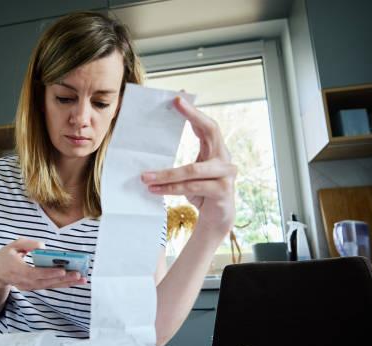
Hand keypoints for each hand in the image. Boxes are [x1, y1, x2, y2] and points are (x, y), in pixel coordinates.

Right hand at [0, 238, 86, 290]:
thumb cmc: (5, 257)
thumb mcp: (13, 246)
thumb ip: (27, 244)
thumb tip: (43, 246)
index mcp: (17, 270)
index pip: (35, 274)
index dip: (49, 273)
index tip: (62, 271)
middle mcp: (24, 282)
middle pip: (46, 282)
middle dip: (64, 279)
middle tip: (79, 276)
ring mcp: (29, 287)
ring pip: (50, 286)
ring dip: (67, 283)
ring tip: (82, 280)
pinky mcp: (34, 287)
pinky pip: (49, 286)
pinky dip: (62, 284)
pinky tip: (73, 281)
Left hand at [141, 96, 235, 236]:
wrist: (217, 220)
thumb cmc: (201, 192)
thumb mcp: (190, 173)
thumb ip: (182, 159)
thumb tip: (154, 146)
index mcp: (216, 151)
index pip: (208, 126)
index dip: (195, 112)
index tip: (178, 99)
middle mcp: (225, 159)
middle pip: (211, 133)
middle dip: (192, 117)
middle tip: (173, 106)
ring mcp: (226, 175)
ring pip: (192, 170)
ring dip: (165, 174)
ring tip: (145, 177)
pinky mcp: (222, 192)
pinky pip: (191, 187)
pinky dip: (170, 189)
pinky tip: (154, 190)